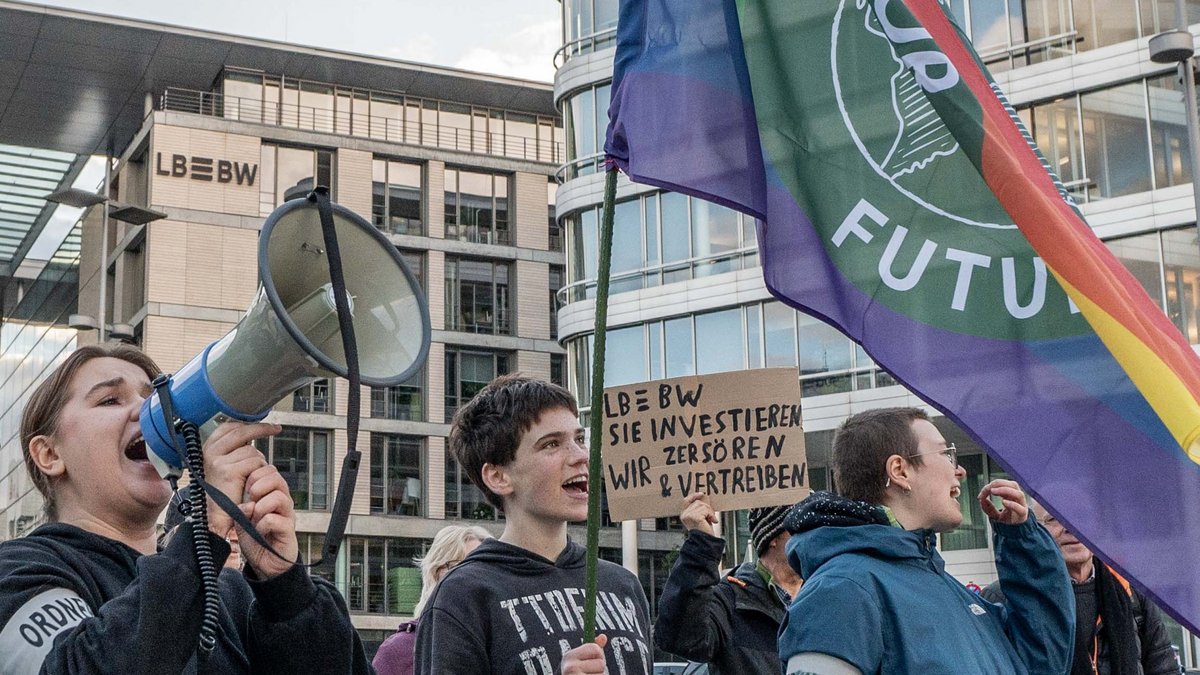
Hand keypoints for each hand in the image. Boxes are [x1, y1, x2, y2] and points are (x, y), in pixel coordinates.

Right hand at [202, 421, 279, 535]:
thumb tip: (250, 431)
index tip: (263, 423)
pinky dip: (258, 472)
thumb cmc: (224, 494)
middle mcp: (210, 453)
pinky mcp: (228, 471)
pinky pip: (254, 463)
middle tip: (276, 429)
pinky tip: (252, 482)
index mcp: (208, 449)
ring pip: (251, 451)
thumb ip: (234, 450)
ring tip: (251, 477)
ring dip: (258, 462)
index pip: (229, 427)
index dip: (247, 423)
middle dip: (261, 428)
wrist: (217, 518)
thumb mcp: (225, 467)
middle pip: (241, 431)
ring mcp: (218, 461)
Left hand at [236, 463, 299, 578]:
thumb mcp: (242, 522)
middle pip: (278, 479)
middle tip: (251, 498)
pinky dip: (262, 525)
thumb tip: (245, 503)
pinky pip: (274, 519)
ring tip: (254, 517)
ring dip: (261, 506)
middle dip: (259, 485)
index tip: (246, 488)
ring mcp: (287, 516)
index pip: (271, 472)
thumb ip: (241, 510)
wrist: (265, 564)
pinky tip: (259, 532)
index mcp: (272, 496)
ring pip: (279, 497)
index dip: (257, 475)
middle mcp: (283, 503)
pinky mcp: (288, 531)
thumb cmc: (256, 540)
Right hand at [561, 634, 606, 674]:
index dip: (598, 655)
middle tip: (589, 674)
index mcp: (569, 656)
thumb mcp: (582, 660)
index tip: (591, 661)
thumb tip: (603, 637)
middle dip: (599, 670)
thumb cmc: (578, 674)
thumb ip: (593, 649)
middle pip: (600, 664)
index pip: (595, 649)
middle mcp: (570, 668)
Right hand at [681, 492, 716, 535]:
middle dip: (707, 507)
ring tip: (710, 520)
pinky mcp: (695, 517)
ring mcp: (689, 516)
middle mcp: (685, 515)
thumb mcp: (701, 516)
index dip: (693, 496)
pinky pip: (706, 510)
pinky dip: (711, 515)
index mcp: (684, 514)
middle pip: (697, 502)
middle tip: (710, 516)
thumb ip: (700, 507)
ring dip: (710, 512)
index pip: (686, 500)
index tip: (701, 494)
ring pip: (703, 505)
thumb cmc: (703, 531)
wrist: (705, 541)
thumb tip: (704, 496)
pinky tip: (712, 521)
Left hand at [978, 479, 1027, 525]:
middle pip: (1013, 485)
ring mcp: (1022, 506)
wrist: (1014, 533)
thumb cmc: (1006, 520)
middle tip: (990, 488)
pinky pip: (1020, 508)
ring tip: (993, 492)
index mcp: (1011, 495)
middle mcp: (1017, 499)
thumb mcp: (993, 513)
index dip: (992, 485)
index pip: (1004, 484)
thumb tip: (981, 499)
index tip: (982, 493)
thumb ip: (987, 506)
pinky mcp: (1022, 515)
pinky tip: (1003, 502)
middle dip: (1000, 483)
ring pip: (1019, 494)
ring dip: (1005, 490)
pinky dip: (1012, 504)